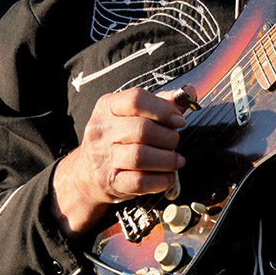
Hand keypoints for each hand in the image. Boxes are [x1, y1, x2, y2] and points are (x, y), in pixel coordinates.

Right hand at [51, 86, 191, 238]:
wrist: (88, 173)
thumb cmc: (118, 138)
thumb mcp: (133, 114)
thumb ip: (162, 102)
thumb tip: (188, 92)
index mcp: (108, 107)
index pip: (137, 100)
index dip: (164, 109)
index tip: (179, 120)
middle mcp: (101, 130)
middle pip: (142, 129)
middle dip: (168, 137)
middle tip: (175, 141)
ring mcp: (103, 158)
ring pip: (141, 156)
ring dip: (167, 159)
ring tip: (176, 160)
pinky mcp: (110, 182)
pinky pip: (140, 182)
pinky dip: (160, 180)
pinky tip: (168, 176)